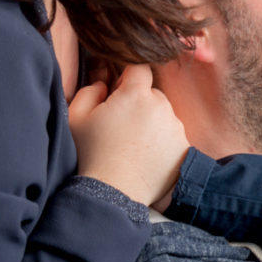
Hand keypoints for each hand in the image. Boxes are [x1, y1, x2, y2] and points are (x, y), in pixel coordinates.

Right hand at [68, 64, 189, 205]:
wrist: (114, 193)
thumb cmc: (92, 154)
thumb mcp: (77, 116)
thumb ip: (91, 90)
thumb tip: (106, 84)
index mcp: (136, 95)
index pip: (139, 68)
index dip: (128, 77)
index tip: (119, 92)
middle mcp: (162, 107)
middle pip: (152, 93)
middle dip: (139, 102)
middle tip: (122, 125)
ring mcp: (176, 128)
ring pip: (164, 114)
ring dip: (152, 122)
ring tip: (133, 145)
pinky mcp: (185, 147)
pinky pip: (173, 135)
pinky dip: (163, 141)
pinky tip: (146, 156)